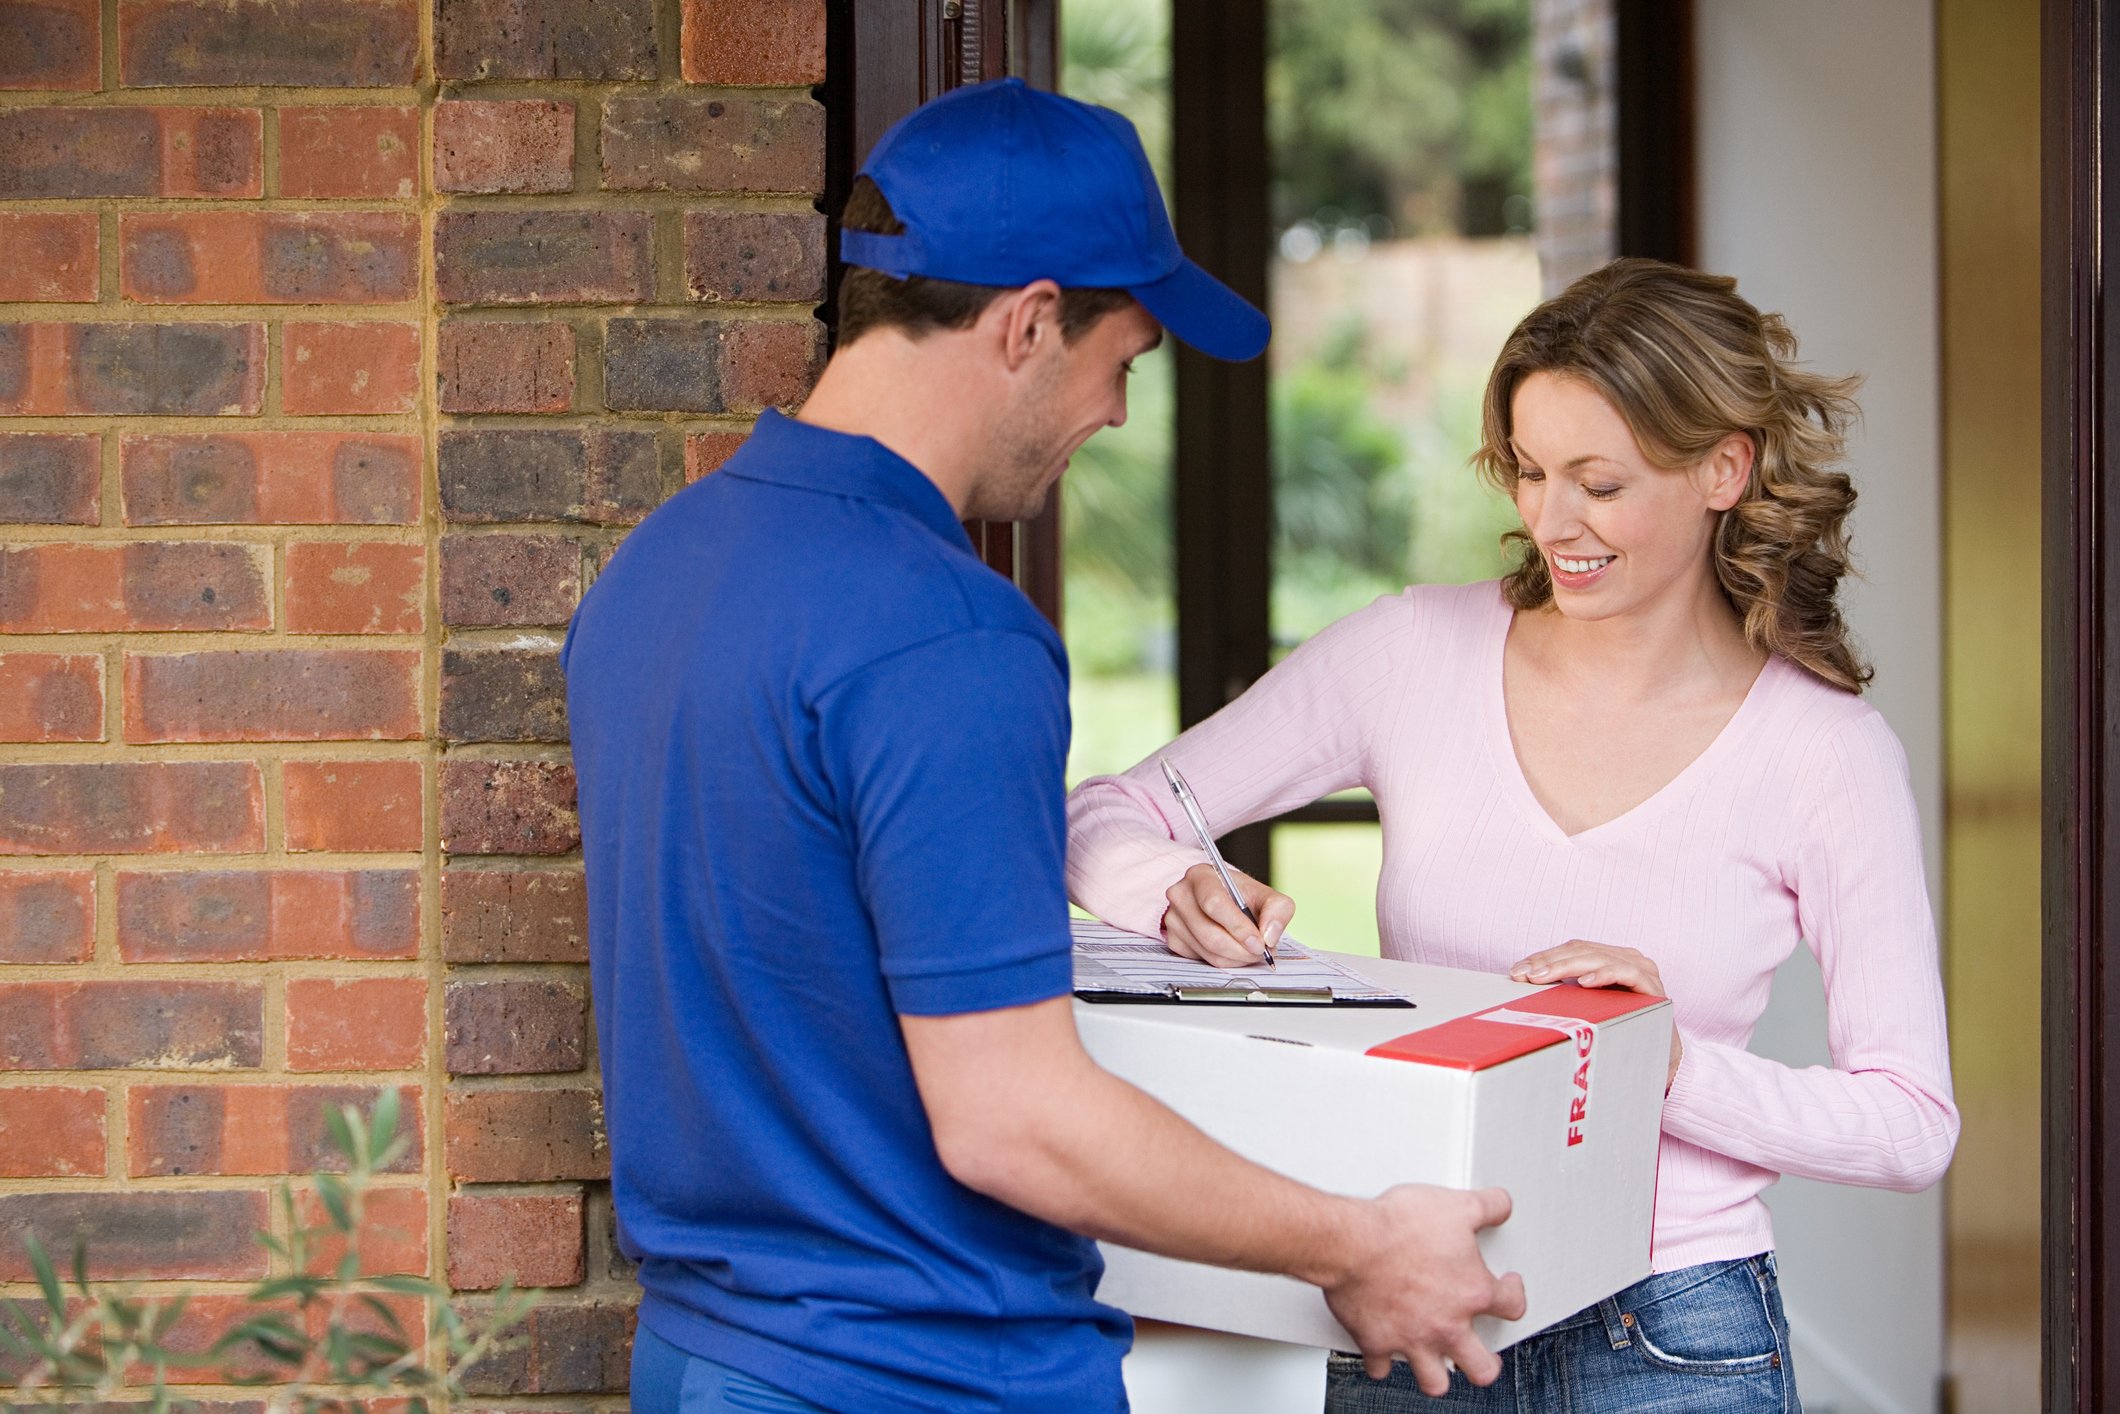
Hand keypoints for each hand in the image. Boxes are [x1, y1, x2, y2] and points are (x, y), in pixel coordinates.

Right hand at [1161, 863, 1295, 967]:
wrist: (1222, 899)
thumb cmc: (1240, 896)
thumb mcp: (1265, 894)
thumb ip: (1278, 909)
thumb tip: (1270, 936)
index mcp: (1200, 876)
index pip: (1214, 904)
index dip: (1238, 927)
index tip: (1259, 943)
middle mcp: (1181, 895)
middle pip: (1210, 935)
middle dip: (1241, 950)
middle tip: (1260, 952)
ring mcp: (1173, 919)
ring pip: (1208, 952)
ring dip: (1236, 958)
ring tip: (1250, 951)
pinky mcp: (1173, 939)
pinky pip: (1202, 960)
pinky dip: (1225, 961)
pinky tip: (1234, 950)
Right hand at [1321, 1184, 1525, 1391]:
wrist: (1353, 1243)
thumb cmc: (1399, 1227)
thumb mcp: (1455, 1205)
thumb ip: (1486, 1207)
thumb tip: (1502, 1204)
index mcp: (1472, 1292)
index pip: (1512, 1305)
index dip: (1514, 1295)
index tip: (1507, 1288)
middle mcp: (1448, 1325)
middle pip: (1482, 1366)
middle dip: (1486, 1363)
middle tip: (1484, 1355)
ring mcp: (1412, 1339)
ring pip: (1436, 1381)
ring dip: (1437, 1374)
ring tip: (1438, 1364)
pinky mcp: (1377, 1342)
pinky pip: (1380, 1366)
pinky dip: (1382, 1362)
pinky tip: (1383, 1352)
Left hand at [1509, 940, 1683, 1088]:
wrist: (1662, 1059)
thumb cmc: (1620, 1031)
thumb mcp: (1589, 1008)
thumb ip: (1566, 993)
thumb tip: (1524, 985)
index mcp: (1609, 957)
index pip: (1571, 950)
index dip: (1542, 957)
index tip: (1516, 972)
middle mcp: (1626, 957)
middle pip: (1581, 950)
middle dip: (1548, 962)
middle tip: (1523, 975)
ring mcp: (1641, 968)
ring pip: (1598, 958)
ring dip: (1566, 967)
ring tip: (1542, 977)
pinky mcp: (1652, 985)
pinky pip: (1625, 973)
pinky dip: (1603, 975)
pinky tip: (1582, 983)